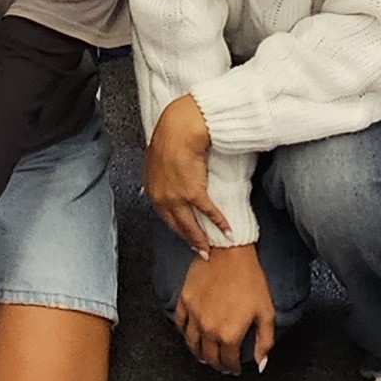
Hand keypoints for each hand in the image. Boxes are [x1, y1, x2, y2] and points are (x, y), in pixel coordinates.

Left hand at [144, 95, 231, 249]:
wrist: (179, 128)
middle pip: (177, 225)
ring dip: (202, 239)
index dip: (177, 227)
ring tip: (210, 249)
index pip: (165, 216)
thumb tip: (165, 178)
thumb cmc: (169, 137)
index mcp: (152, 189)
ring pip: (191, 224)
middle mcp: (162, 197)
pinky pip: (208, 212)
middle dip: (189, 239)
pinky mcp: (193, 193)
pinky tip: (228, 230)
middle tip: (200, 251)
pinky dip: (220, 222)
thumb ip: (160, 173)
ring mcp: (176, 197)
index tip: (185, 235)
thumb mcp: (157, 158)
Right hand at [174, 241, 279, 373]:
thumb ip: (264, 341)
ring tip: (205, 354)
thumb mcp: (266, 312)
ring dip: (199, 352)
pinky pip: (180, 323)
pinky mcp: (185, 300)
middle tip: (222, 365)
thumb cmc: (250, 279)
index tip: (235, 368)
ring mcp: (194, 315)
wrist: (231, 252)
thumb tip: (261, 363)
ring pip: (192, 343)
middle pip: (209, 356)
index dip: (233, 368)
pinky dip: (185, 333)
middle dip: (217, 364)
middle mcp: (209, 329)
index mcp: (229, 334)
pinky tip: (191, 334)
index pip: (228, 361)